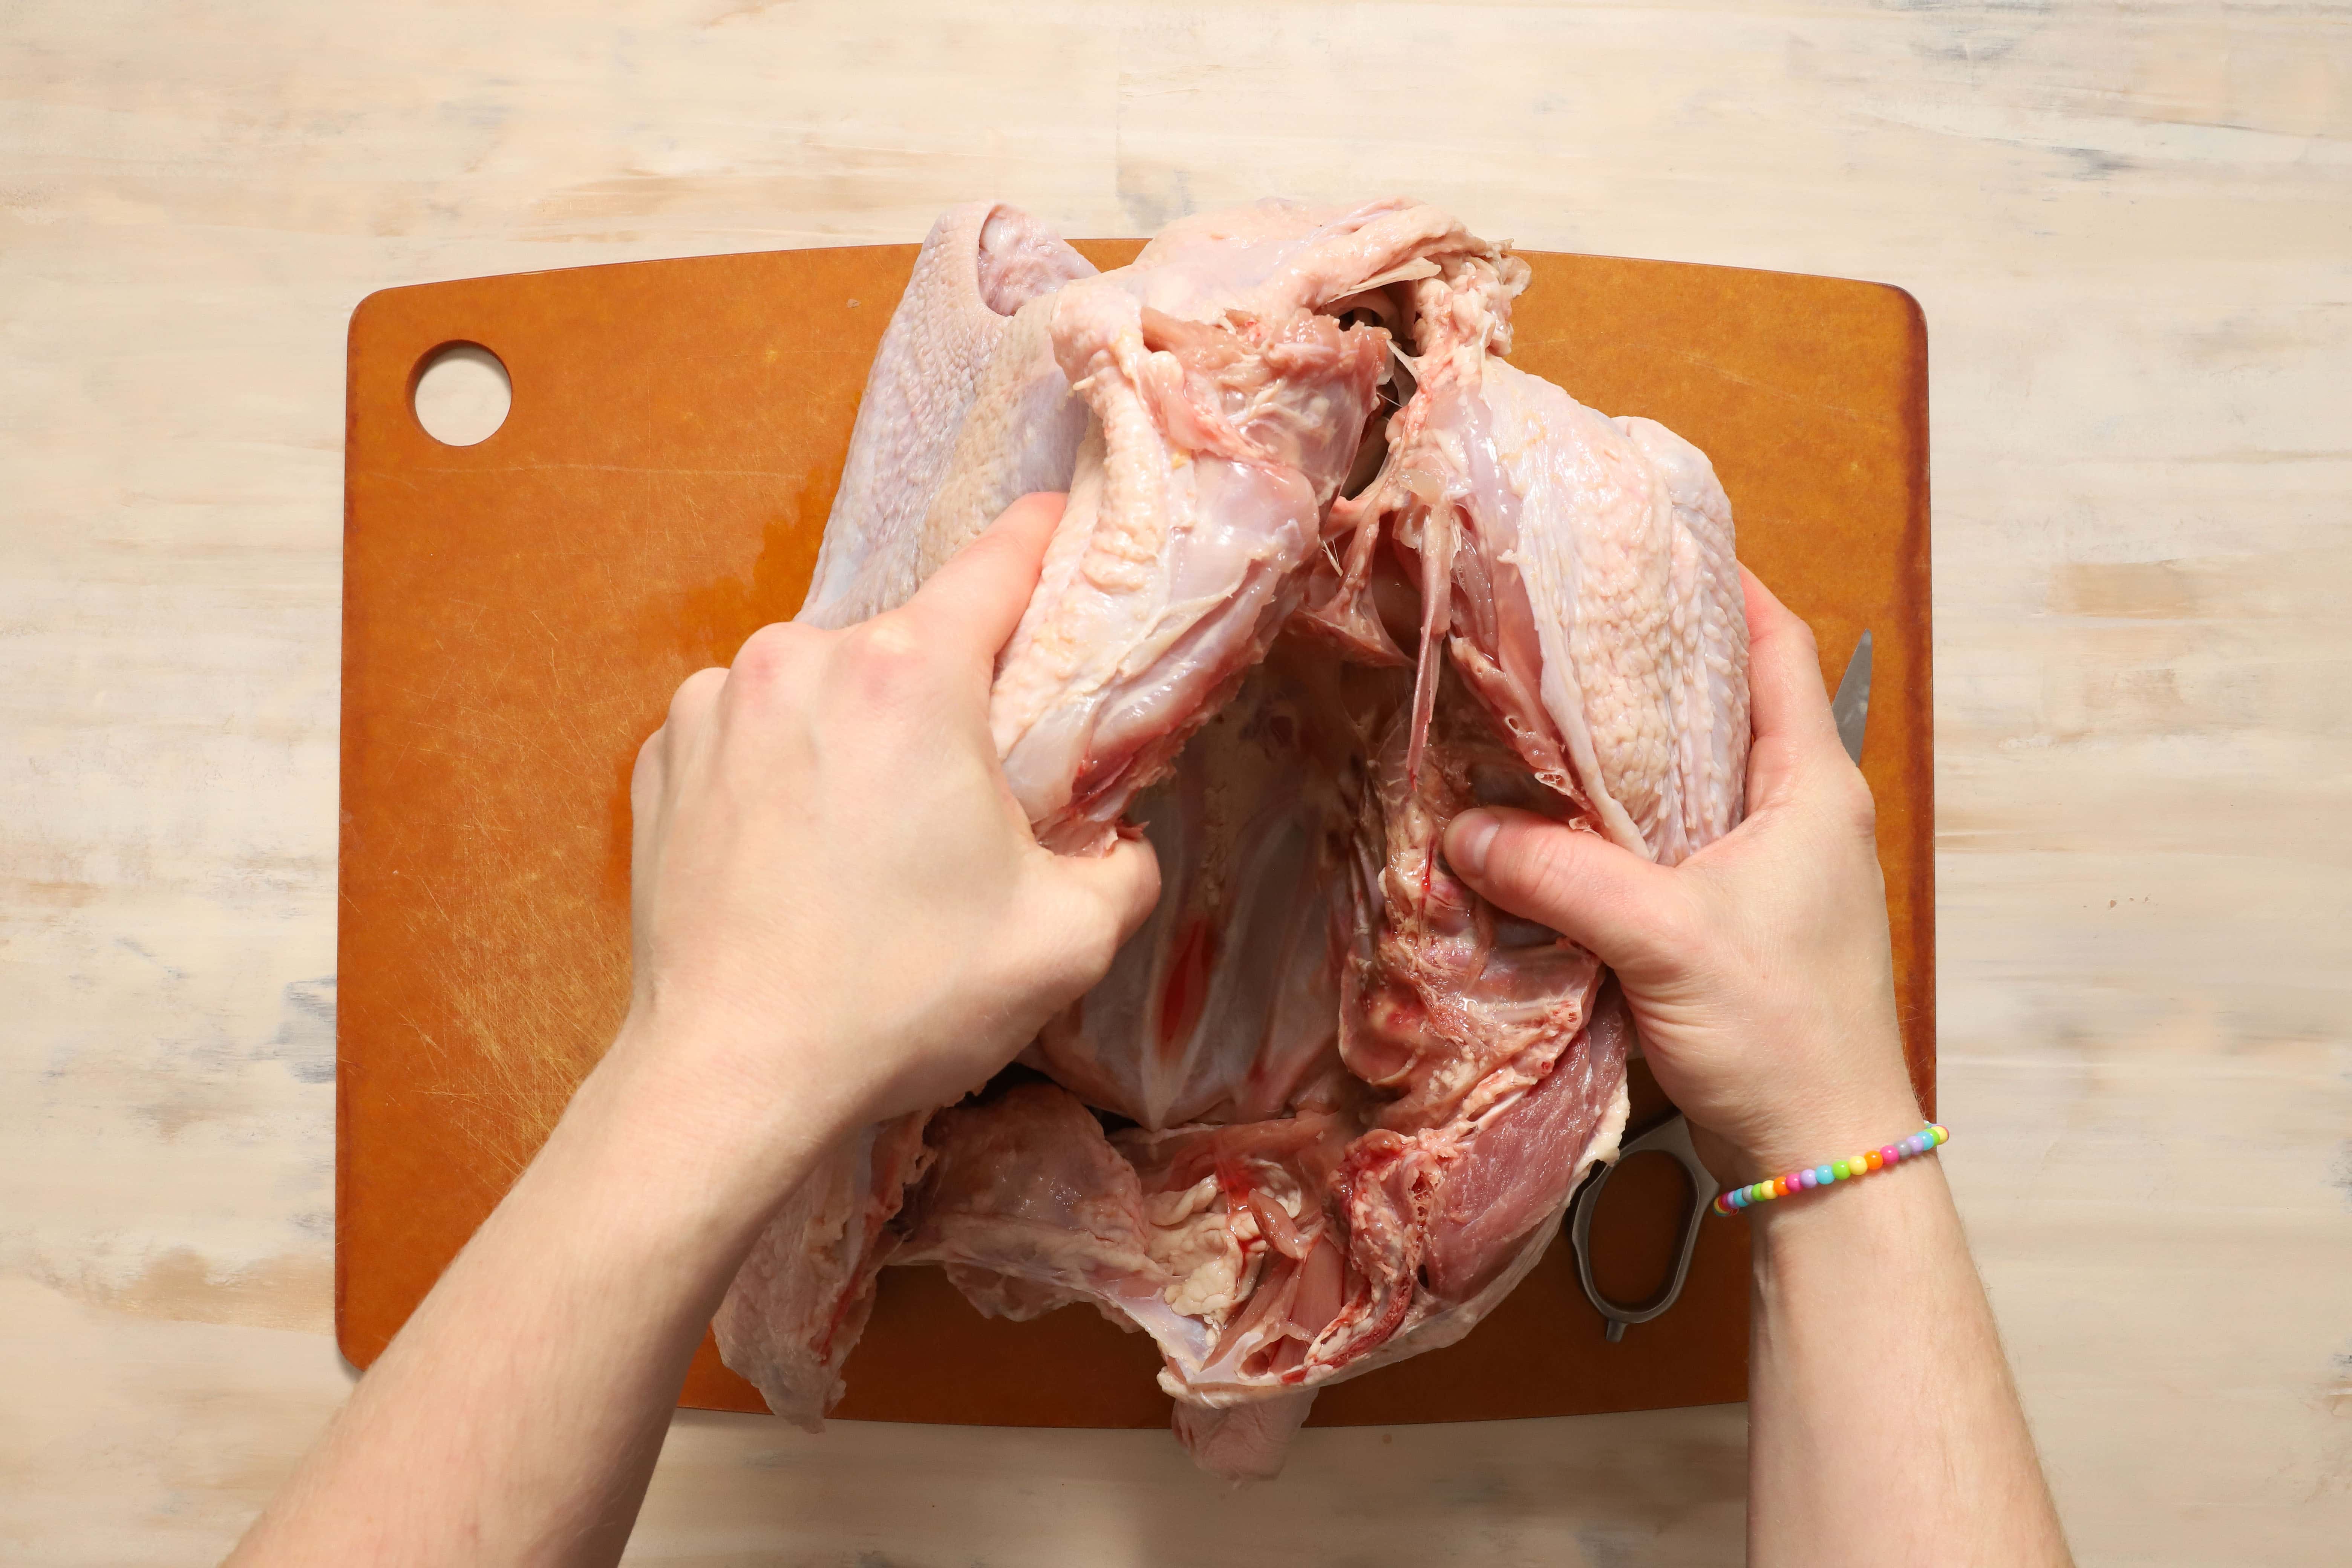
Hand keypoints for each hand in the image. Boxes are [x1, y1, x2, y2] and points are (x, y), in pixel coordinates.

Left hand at [621, 494, 1160, 1162]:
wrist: (729, 1076)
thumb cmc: (898, 999)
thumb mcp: (1065, 942)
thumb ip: (1122, 868)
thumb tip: (1117, 841)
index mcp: (907, 674)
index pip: (998, 562)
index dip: (1044, 542)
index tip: (1063, 526)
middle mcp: (801, 659)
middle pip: (908, 642)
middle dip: (948, 694)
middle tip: (966, 790)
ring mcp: (716, 704)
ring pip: (825, 688)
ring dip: (858, 733)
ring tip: (869, 839)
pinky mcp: (663, 757)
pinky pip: (751, 732)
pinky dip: (785, 768)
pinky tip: (798, 850)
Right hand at [1442, 568, 1918, 1178]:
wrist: (1824, 1155)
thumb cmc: (1779, 1030)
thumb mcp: (1663, 938)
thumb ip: (1561, 875)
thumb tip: (1461, 831)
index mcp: (1812, 786)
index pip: (1779, 645)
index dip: (1727, 585)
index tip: (1655, 545)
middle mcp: (1801, 815)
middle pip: (1725, 705)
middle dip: (1651, 664)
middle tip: (1564, 624)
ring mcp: (1772, 873)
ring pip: (1692, 780)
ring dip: (1627, 752)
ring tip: (1541, 713)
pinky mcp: (1738, 925)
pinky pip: (1672, 845)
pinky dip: (1618, 825)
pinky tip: (1553, 823)